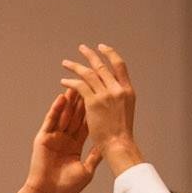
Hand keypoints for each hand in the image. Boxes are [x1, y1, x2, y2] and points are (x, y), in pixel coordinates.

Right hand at [11, 91, 102, 192]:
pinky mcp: (43, 139)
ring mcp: (54, 138)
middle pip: (75, 116)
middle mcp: (64, 139)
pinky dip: (56, 109)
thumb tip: (108, 146)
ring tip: (76, 85)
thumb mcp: (86, 170)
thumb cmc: (66, 188)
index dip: (93, 111)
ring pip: (63, 115)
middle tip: (89, 86)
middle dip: (82, 101)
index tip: (101, 98)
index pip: (85, 124)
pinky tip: (61, 98)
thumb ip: (95, 156)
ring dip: (69, 101)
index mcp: (75, 145)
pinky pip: (51, 121)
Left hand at [59, 43, 141, 173]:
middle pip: (103, 66)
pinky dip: (70, 83)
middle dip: (91, 55)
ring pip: (89, 73)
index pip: (120, 66)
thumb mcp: (125, 111)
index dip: (111, 54)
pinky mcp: (94, 102)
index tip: (102, 47)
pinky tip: (63, 82)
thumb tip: (111, 92)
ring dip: (76, 66)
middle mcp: (118, 89)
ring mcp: (106, 94)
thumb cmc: (121, 134)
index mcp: (128, 90)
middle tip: (82, 48)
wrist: (119, 144)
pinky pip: (79, 86)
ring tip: (65, 63)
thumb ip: (119, 99)